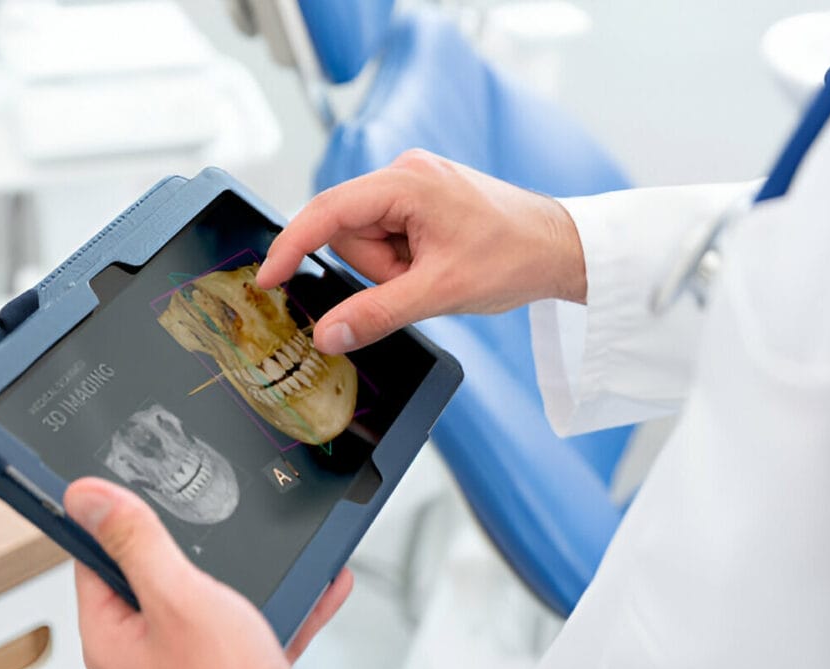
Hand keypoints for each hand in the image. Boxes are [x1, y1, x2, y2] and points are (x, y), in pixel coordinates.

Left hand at [64, 478, 352, 668]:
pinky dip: (292, 599)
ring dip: (257, 569)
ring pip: (221, 596)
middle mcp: (150, 650)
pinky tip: (319, 581)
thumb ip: (138, 543)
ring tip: (279, 544)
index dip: (115, 516)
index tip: (131, 480)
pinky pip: (263, 621)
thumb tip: (87, 495)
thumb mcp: (180, 599)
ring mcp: (194, 660)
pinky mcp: (238, 668)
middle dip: (200, 540)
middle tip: (217, 507)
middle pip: (164, 572)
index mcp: (117, 634)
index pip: (98, 557)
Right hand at [256, 149, 585, 353]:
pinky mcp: (423, 201)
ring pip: (367, 240)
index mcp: (407, 182)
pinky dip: (403, 261)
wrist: (562, 248)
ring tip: (435, 273)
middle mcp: (406, 174)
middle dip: (377, 269)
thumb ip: (377, 313)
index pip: (327, 212)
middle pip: (348, 232)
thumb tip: (327, 334)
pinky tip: (436, 264)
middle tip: (419, 281)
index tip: (267, 278)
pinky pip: (388, 237)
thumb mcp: (440, 292)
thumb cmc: (514, 256)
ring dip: (392, 268)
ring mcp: (415, 186)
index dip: (292, 245)